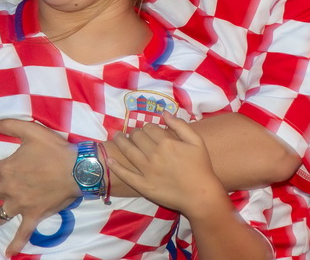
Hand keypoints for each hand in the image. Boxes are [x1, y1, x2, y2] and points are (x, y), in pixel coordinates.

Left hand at [0, 120, 78, 255]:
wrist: (76, 169)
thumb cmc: (54, 149)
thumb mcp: (32, 130)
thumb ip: (10, 125)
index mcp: (6, 169)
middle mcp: (9, 189)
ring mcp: (20, 205)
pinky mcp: (33, 215)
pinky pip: (23, 233)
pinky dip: (16, 244)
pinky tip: (9, 253)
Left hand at [107, 115, 225, 214]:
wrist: (200, 194)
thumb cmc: (201, 166)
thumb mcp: (196, 141)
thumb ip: (181, 125)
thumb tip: (164, 114)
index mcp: (166, 142)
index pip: (150, 128)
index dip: (147, 126)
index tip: (148, 129)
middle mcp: (154, 154)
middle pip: (137, 137)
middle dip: (134, 132)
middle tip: (133, 133)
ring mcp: (146, 170)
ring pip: (128, 151)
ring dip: (120, 141)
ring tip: (116, 137)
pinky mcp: (143, 185)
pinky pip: (126, 174)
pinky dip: (115, 166)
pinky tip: (109, 159)